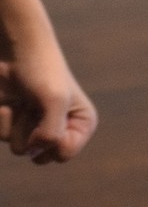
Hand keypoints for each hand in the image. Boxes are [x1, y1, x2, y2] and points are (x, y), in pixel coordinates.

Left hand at [0, 42, 97, 163]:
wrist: (15, 49)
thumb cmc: (42, 69)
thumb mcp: (55, 101)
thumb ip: (50, 135)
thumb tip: (32, 152)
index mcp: (82, 123)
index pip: (65, 153)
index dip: (53, 139)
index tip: (51, 112)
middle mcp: (61, 129)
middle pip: (40, 156)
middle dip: (32, 132)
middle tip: (36, 105)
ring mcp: (36, 128)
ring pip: (19, 148)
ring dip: (16, 123)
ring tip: (24, 99)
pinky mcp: (15, 124)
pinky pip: (2, 137)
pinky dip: (3, 118)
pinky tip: (11, 100)